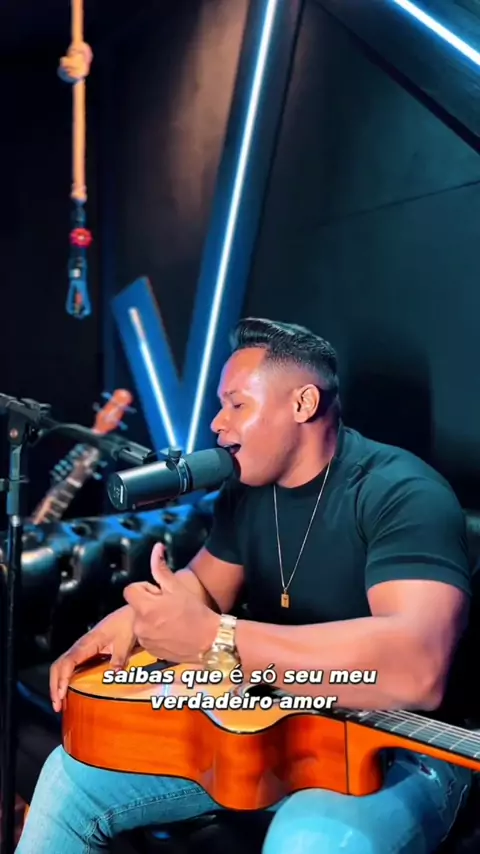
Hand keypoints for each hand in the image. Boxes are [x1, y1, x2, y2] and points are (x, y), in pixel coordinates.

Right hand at [49, 605, 136, 711]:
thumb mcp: (125, 641)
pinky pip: (72, 666)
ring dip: (59, 684)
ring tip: (61, 704)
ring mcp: (83, 649)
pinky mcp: (88, 652)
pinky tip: (71, 692)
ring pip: (63, 666)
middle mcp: (81, 647)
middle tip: (58, 706)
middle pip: (59, 666)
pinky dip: (67, 680)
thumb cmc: (126, 624)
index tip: (61, 695)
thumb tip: (114, 673)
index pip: (67, 662)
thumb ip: (119, 657)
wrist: (130, 614)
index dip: (61, 679)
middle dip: (55, 686)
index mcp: (87, 643)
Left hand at [123, 543, 219, 662]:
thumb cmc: (194, 610)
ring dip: (150, 619)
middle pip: (135, 606)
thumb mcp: (177, 587)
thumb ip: (161, 568)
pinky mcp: (149, 651)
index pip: (130, 590)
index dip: (144, 589)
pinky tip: (170, 633)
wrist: (209, 640)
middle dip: (148, 604)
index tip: (159, 594)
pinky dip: (154, 633)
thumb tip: (156, 547)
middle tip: (168, 607)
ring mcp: (144, 640)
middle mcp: (139, 625)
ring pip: (140, 622)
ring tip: (170, 621)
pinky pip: (145, 636)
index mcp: (145, 607)